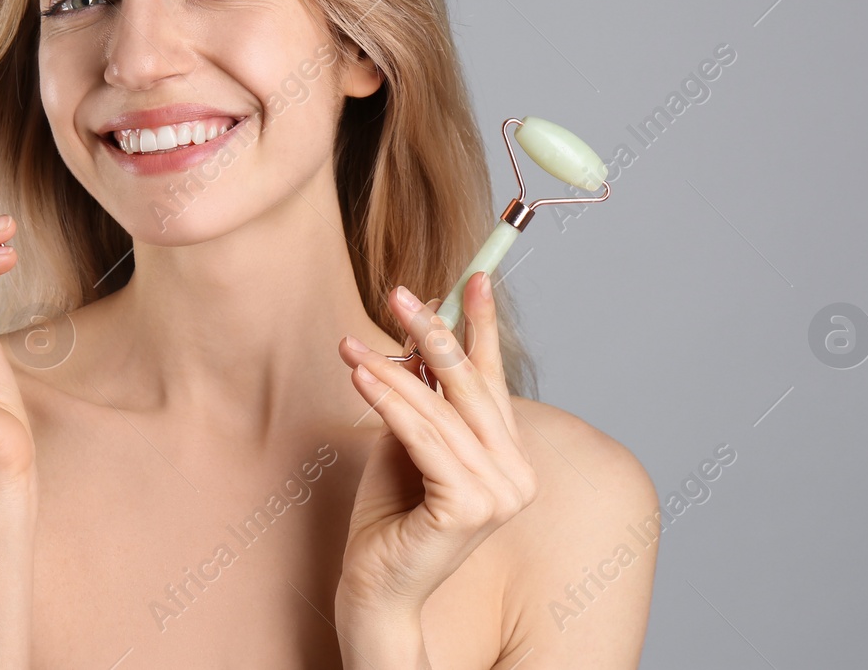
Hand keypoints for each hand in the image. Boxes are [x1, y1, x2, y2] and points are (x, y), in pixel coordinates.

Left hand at [335, 271, 537, 617]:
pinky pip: (423, 439)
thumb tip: (419, 333)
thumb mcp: (406, 442)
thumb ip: (420, 397)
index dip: (482, 326)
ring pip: (439, 411)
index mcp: (508, 457)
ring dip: (391, 371)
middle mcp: (516, 475)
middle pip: (470, 386)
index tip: (474, 277)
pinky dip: (389, 404)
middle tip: (398, 294)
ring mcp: (498, 495)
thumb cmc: (388, 518)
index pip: (493, 379)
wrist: (374, 590)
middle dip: (433, 333)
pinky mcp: (468, 508)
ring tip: (351, 346)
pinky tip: (360, 378)